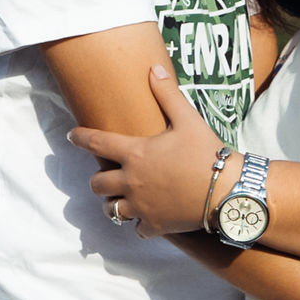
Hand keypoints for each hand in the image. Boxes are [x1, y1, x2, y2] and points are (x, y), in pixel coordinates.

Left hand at [68, 65, 224, 237]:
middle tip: (107, 174)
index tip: (71, 136)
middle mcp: (132, 181)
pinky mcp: (155, 225)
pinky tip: (146, 218)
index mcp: (136, 153)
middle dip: (99, 179)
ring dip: (113, 203)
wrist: (228, 190)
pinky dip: (139, 224)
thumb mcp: (188, 119)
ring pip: (111, 210)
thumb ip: (168, 95)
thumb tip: (153, 69)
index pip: (96, 143)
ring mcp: (142, 206)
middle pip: (97, 183)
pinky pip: (136, 229)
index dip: (80, 137)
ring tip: (121, 199)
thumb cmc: (207, 152)